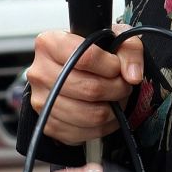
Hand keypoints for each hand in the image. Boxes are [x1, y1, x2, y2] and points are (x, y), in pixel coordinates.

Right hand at [27, 24, 143, 144]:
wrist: (74, 70)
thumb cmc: (92, 52)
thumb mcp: (114, 38)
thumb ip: (129, 49)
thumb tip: (132, 76)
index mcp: (50, 43)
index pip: (85, 57)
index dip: (111, 66)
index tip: (118, 67)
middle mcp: (39, 72)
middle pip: (89, 89)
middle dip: (116, 90)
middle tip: (122, 86)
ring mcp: (40, 100)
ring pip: (88, 115)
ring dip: (111, 110)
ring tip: (115, 99)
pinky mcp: (47, 124)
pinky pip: (82, 133)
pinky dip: (101, 127)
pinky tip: (105, 114)